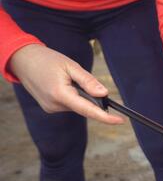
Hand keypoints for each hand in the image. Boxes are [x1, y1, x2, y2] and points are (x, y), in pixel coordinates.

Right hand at [8, 44, 123, 123]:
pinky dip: (73, 96)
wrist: (23, 60)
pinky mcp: (50, 108)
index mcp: (61, 94)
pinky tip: (63, 84)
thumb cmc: (47, 60)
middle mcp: (55, 105)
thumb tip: (104, 94)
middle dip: (90, 97)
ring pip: (77, 106)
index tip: (120, 120)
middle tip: (80, 79)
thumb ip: (88, 81)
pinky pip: (69, 104)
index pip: (88, 110)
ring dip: (80, 95)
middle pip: (84, 107)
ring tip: (66, 78)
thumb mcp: (71, 66)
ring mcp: (51, 108)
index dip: (106, 117)